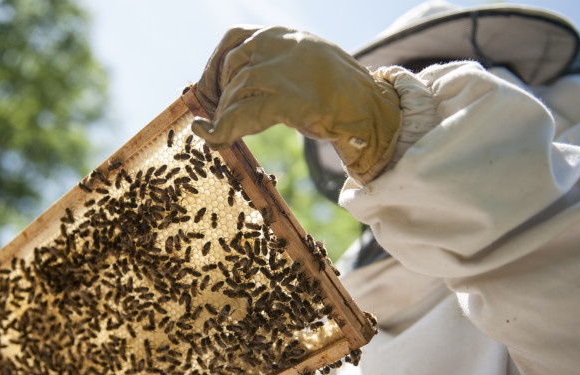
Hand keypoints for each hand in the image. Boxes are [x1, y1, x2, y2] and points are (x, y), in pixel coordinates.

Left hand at [192, 26, 401, 183]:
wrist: (371, 108)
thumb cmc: (339, 90)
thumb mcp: (304, 62)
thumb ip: (274, 63)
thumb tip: (239, 80)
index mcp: (281, 34)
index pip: (234, 39)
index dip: (215, 64)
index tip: (209, 87)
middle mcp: (277, 45)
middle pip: (230, 68)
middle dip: (218, 95)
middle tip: (217, 117)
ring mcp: (280, 70)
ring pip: (233, 93)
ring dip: (224, 116)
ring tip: (225, 131)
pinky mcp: (284, 99)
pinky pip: (240, 116)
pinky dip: (220, 129)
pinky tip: (211, 136)